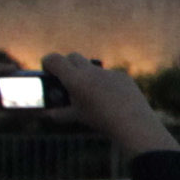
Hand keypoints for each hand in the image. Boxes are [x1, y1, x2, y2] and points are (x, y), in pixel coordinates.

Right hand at [33, 55, 173, 158]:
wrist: (132, 121)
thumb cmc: (100, 119)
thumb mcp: (77, 117)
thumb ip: (60, 114)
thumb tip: (48, 114)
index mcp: (75, 79)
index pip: (54, 59)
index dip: (48, 63)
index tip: (47, 70)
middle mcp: (91, 71)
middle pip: (73, 57)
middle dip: (66, 64)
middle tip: (64, 79)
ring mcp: (108, 72)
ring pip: (92, 67)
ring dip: (86, 74)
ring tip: (88, 92)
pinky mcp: (122, 76)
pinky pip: (109, 75)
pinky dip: (104, 82)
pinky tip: (109, 98)